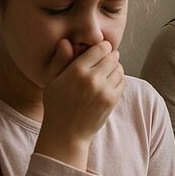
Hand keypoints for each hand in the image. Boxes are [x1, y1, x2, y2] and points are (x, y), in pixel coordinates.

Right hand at [38, 40, 124, 162]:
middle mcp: (92, 79)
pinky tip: (109, 81)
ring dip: (115, 67)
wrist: (67, 134)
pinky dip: (118, 78)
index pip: (100, 48)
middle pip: (112, 56)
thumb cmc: (57, 105)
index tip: (100, 49)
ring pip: (119, 68)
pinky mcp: (112, 100)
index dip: (102, 47)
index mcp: (76, 71)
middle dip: (109, 56)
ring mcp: (104, 90)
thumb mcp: (52, 80)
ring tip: (106, 71)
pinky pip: (122, 81)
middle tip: (104, 59)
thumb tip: (66, 41)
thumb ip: (60, 59)